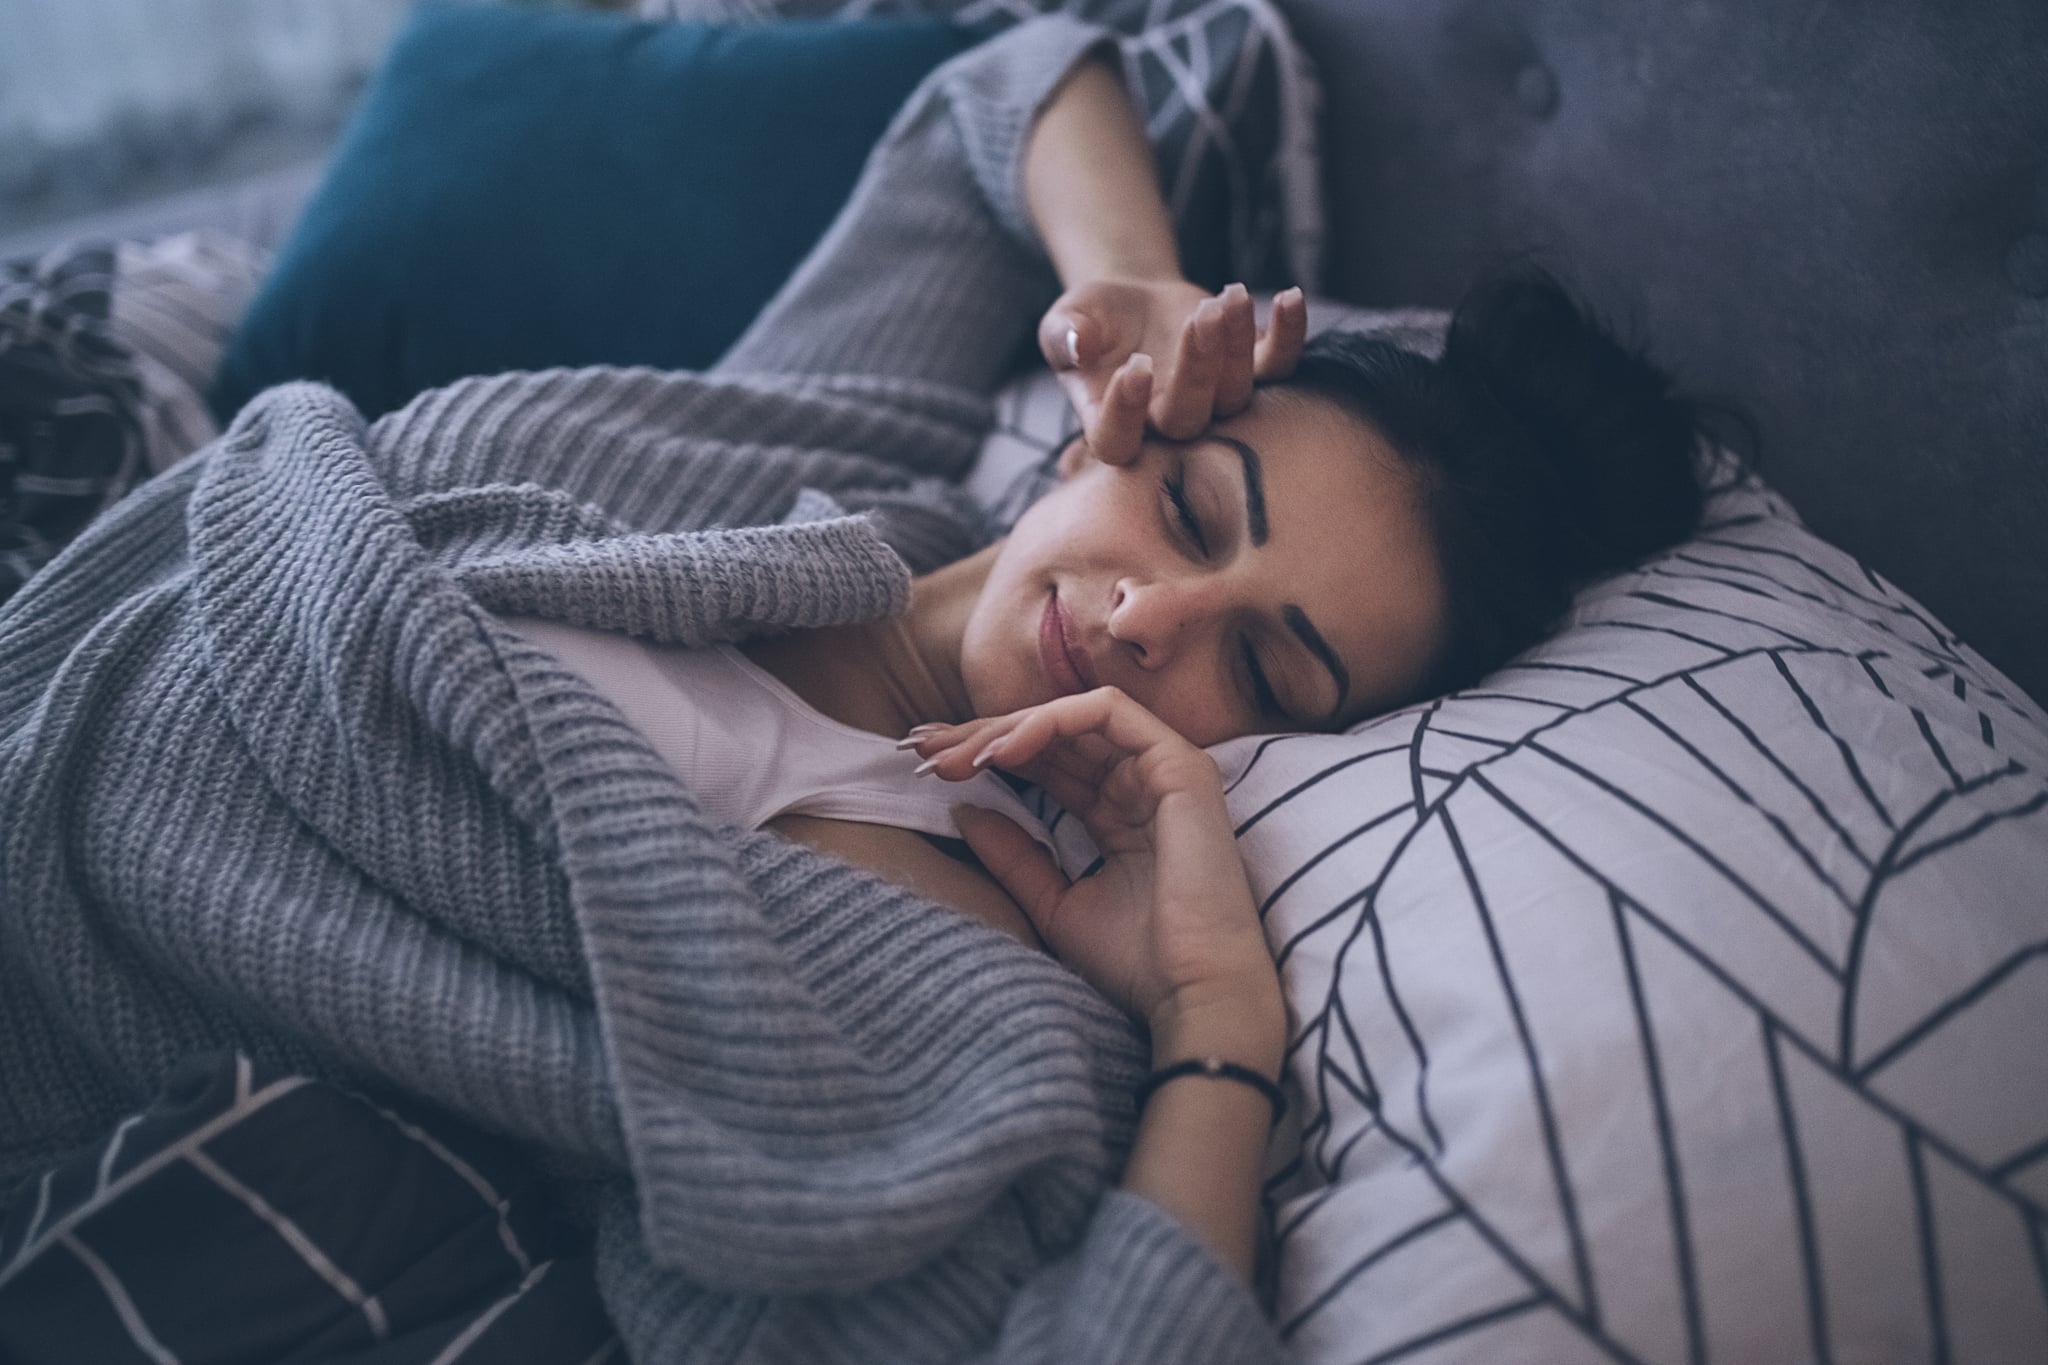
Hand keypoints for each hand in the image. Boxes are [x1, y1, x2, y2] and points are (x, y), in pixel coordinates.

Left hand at [906, 688, 1283, 1053]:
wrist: (1192, 994)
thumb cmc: (1135, 963)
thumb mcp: (1054, 903)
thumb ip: (1014, 856)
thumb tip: (964, 809)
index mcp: (1117, 814)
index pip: (1045, 765)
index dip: (985, 756)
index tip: (926, 769)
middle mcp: (1141, 782)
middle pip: (1052, 736)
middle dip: (982, 736)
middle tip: (923, 753)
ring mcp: (1164, 768)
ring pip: (1072, 716)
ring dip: (1006, 728)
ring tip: (954, 756)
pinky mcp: (1180, 764)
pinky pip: (1106, 712)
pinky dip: (1050, 721)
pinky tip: (1004, 750)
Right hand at [1037, 281, 1308, 467]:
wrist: (1133, 304)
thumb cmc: (1093, 320)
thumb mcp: (1067, 319)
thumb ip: (1064, 334)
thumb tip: (1075, 343)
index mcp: (1111, 425)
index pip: (1116, 440)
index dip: (1126, 412)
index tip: (1134, 366)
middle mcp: (1166, 428)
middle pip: (1188, 420)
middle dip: (1199, 368)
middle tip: (1200, 316)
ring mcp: (1214, 405)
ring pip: (1235, 395)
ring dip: (1237, 345)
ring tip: (1230, 295)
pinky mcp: (1249, 376)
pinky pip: (1278, 368)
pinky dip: (1290, 337)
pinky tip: (1291, 298)